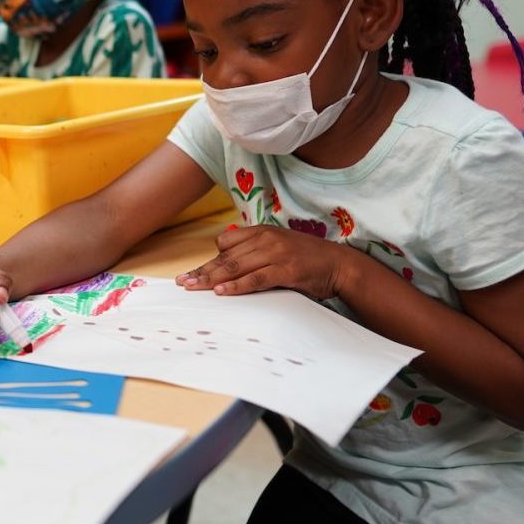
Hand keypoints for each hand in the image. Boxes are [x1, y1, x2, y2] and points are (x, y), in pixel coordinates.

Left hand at [176, 224, 351, 298]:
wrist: (339, 264)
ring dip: (212, 278)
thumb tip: (229, 266)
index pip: (226, 243)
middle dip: (203, 271)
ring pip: (236, 267)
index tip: (195, 274)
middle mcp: (266, 239)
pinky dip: (237, 285)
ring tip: (194, 288)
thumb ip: (255, 253)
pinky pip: (255, 279)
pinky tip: (222, 291)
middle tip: (183, 282)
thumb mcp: (277, 248)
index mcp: (262, 232)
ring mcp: (276, 254)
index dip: (210, 260)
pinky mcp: (286, 270)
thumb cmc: (306, 260)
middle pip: (226, 257)